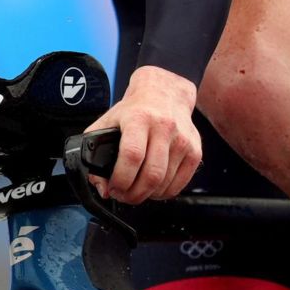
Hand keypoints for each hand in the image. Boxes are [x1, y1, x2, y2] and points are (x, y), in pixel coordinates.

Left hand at [83, 66, 201, 203]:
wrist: (165, 93)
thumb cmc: (135, 110)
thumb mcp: (108, 121)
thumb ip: (94, 151)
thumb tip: (101, 186)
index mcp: (139, 118)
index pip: (132, 155)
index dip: (121, 179)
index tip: (113, 187)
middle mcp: (164, 127)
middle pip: (151, 174)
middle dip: (134, 194)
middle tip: (123, 195)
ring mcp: (182, 140)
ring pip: (165, 182)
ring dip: (147, 195)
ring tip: (135, 191)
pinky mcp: (195, 151)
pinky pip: (180, 184)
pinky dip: (164, 193)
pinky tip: (153, 189)